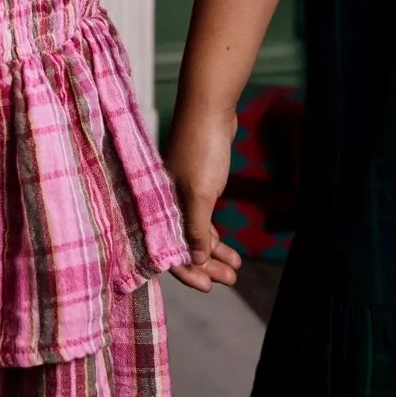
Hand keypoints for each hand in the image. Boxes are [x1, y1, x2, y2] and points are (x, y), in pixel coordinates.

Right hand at [163, 105, 241, 292]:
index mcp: (161, 205)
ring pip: (195, 233)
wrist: (210, 108)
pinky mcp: (196, 184)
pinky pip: (203, 219)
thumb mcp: (200, 195)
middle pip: (181, 244)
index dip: (186, 271)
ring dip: (214, 253)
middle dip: (205, 266)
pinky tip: (230, 248)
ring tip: (235, 270)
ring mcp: (181, 193)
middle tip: (228, 281)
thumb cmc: (201, 149)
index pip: (167, 249)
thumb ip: (196, 230)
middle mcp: (167, 202)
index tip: (208, 287)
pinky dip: (215, 235)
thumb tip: (196, 261)